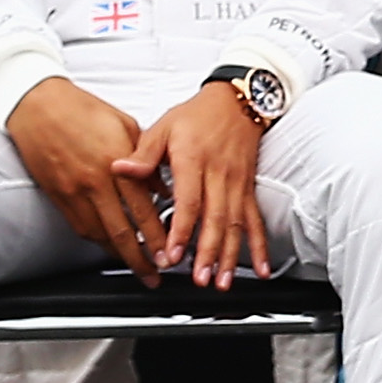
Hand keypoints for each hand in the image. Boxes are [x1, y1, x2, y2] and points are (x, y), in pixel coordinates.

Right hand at [1, 78, 166, 276]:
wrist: (37, 105)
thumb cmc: (82, 109)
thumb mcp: (126, 126)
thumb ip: (146, 160)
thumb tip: (163, 188)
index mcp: (116, 163)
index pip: (142, 209)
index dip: (157, 236)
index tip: (170, 252)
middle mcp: (93, 181)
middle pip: (120, 230)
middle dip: (140, 258)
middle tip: (154, 275)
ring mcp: (72, 191)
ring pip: (98, 233)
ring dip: (118, 254)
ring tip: (135, 267)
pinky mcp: (56, 195)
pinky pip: (79, 225)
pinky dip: (96, 240)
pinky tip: (108, 247)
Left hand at [145, 82, 270, 284]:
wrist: (237, 101)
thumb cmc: (198, 115)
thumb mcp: (164, 127)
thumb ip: (143, 153)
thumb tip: (120, 168)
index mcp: (194, 160)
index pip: (190, 201)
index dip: (182, 230)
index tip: (174, 254)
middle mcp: (219, 175)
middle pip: (216, 219)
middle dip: (208, 252)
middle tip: (199, 278)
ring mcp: (237, 184)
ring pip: (235, 224)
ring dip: (231, 256)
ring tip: (222, 281)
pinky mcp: (247, 189)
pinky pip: (255, 220)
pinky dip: (259, 246)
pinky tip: (261, 268)